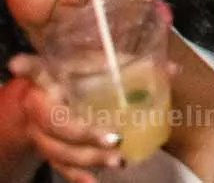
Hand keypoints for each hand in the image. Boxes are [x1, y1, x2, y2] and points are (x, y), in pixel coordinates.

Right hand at [2, 57, 124, 181]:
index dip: (29, 68)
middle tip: (115, 138)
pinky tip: (92, 182)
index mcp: (50, 79)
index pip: (37, 71)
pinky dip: (76, 176)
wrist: (54, 101)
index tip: (18, 65)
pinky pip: (60, 166)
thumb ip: (132, 65)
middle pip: (55, 124)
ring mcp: (41, 133)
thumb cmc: (81, 77)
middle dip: (84, 135)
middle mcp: (40, 107)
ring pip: (58, 150)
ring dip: (87, 159)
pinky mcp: (50, 150)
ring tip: (118, 160)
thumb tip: (172, 69)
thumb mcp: (100, 65)